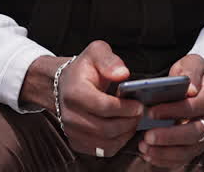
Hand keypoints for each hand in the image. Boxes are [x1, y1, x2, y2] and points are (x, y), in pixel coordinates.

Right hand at [57, 41, 144, 157]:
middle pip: (106, 128)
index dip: (125, 108)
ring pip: (105, 142)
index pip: (103, 106)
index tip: (139, 104)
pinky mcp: (77, 141)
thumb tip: (123, 74)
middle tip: (140, 113)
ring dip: (125, 133)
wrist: (63, 84)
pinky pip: (101, 150)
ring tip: (133, 120)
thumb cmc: (83, 69)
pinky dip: (117, 143)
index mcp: (75, 92)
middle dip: (128, 122)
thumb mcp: (96, 52)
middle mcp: (69, 115)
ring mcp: (71, 131)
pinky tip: (123, 130)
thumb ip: (109, 60)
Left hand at [138, 54, 203, 168]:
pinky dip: (166, 160)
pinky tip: (149, 155)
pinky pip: (183, 158)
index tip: (151, 112)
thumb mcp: (195, 63)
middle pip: (194, 134)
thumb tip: (190, 88)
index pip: (193, 107)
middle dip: (169, 137)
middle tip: (147, 136)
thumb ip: (192, 72)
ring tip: (144, 147)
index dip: (173, 111)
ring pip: (189, 150)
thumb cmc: (195, 75)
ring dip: (165, 152)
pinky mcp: (197, 146)